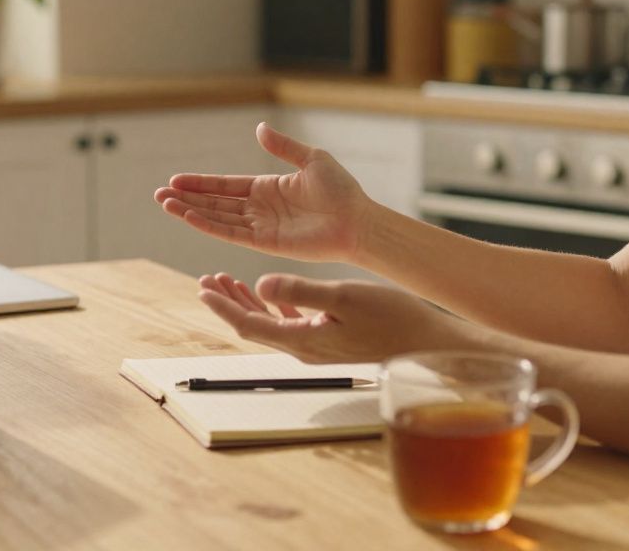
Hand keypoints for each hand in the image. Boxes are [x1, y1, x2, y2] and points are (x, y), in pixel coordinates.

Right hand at [154, 123, 372, 261]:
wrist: (358, 221)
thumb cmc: (341, 191)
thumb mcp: (311, 159)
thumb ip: (282, 146)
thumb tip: (259, 128)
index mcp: (268, 188)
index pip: (225, 185)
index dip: (200, 183)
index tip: (175, 180)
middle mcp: (259, 209)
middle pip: (215, 202)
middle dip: (186, 199)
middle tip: (159, 194)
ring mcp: (260, 227)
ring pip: (217, 218)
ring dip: (190, 212)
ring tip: (165, 204)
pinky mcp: (266, 243)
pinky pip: (231, 233)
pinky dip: (209, 226)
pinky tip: (189, 217)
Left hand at [197, 272, 477, 363]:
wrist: (424, 344)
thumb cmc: (391, 319)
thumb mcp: (344, 297)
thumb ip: (301, 291)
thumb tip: (260, 284)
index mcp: (302, 339)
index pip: (249, 325)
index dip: (223, 307)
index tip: (204, 288)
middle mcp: (303, 348)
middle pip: (253, 326)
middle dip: (228, 303)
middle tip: (208, 280)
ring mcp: (316, 346)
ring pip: (269, 324)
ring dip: (247, 303)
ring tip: (229, 281)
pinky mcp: (330, 340)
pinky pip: (290, 323)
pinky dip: (273, 305)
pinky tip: (271, 292)